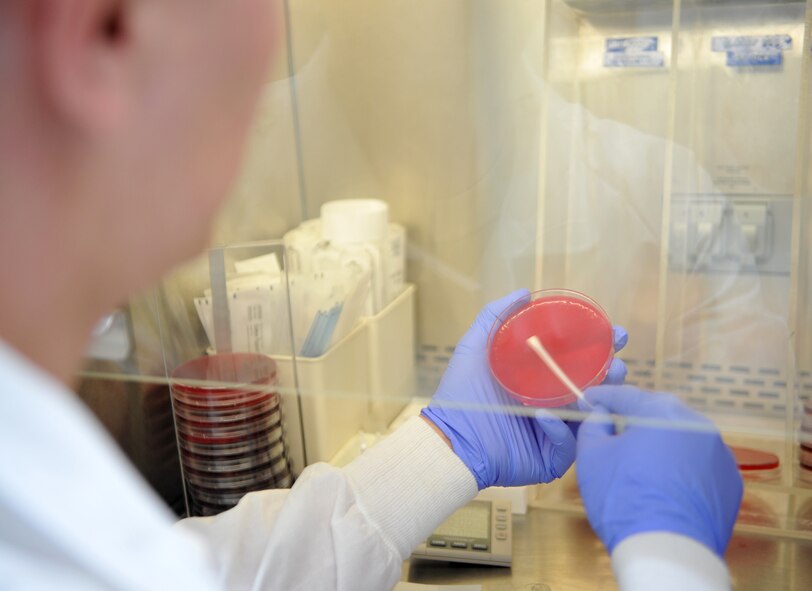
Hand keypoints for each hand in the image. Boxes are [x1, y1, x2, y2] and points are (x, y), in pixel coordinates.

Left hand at [421, 290, 627, 489]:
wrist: (450, 436)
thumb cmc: (461, 392)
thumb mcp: (476, 347)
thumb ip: (495, 317)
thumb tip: (524, 293)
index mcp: (543, 379)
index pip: (582, 362)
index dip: (602, 347)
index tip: (615, 334)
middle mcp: (555, 404)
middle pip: (596, 388)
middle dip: (613, 374)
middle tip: (617, 363)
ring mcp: (555, 432)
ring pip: (591, 417)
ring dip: (601, 401)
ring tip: (602, 385)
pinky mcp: (551, 459)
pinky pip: (568, 444)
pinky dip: (560, 429)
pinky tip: (544, 415)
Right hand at [576, 385, 742, 556]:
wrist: (667, 551)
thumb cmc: (624, 499)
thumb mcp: (592, 456)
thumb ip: (594, 425)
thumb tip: (602, 415)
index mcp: (663, 412)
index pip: (628, 396)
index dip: (603, 397)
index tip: (589, 400)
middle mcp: (698, 425)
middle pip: (660, 414)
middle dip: (636, 418)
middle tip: (614, 427)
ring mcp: (719, 454)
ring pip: (683, 439)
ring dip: (662, 444)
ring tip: (641, 461)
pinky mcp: (731, 482)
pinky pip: (700, 465)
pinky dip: (682, 468)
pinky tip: (665, 484)